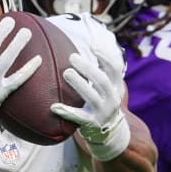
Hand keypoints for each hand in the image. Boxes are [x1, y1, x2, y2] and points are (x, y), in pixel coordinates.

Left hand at [51, 47, 129, 161]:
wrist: (109, 132)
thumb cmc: (103, 100)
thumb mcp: (108, 85)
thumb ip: (103, 66)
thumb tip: (96, 39)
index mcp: (116, 86)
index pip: (115, 69)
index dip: (106, 56)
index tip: (92, 45)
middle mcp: (112, 99)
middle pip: (103, 81)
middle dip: (89, 68)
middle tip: (72, 57)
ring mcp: (102, 112)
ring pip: (92, 98)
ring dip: (79, 84)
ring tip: (66, 72)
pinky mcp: (91, 124)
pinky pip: (78, 118)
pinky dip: (66, 112)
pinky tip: (54, 106)